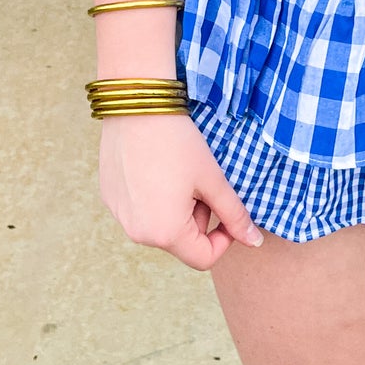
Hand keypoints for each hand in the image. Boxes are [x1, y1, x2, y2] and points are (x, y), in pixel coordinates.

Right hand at [98, 113, 264, 268]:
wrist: (137, 106)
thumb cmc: (177, 142)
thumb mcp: (212, 179)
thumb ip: (234, 214)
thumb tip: (254, 242)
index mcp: (164, 233)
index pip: (203, 259)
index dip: (223, 238)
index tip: (227, 209)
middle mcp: (137, 233)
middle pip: (181, 241)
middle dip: (198, 217)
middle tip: (200, 181)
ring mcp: (120, 216)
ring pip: (160, 226)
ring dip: (177, 208)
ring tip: (178, 172)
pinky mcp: (110, 199)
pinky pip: (139, 210)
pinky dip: (154, 197)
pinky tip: (157, 167)